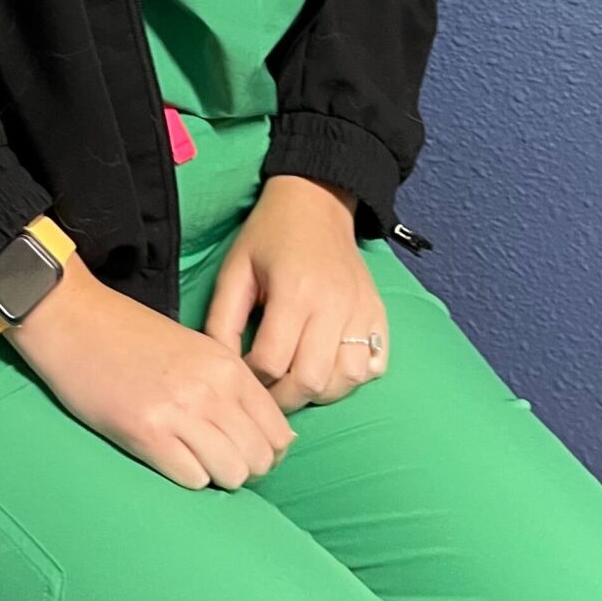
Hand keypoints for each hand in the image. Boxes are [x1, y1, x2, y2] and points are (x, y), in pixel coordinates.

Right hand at [6, 251, 297, 489]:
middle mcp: (212, 389)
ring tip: (189, 459)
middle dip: (242, 469)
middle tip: (214, 460)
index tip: (241, 450)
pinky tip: (164, 457)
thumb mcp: (195, 350)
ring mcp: (180, 411)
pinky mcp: (145, 432)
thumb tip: (277, 438)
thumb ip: (233, 387)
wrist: (72, 317)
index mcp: (227, 366)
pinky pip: (192, 479)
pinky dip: (183, 477)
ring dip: (214, 476)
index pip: (279, 433)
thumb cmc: (129, 336)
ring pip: (232, 474)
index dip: (265, 452)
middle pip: (260, 459)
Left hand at [202, 175, 389, 414]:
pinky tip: (328, 367)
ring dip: (319, 391)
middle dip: (284, 397)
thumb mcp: (235, 270)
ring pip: (347, 380)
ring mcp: (362, 311)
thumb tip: (222, 367)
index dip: (251, 378)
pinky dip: (351, 378)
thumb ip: (222, 320)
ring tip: (297, 380)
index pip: (272, 362)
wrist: (316, 203)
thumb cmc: (269, 236)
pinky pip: (374, 366)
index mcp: (294, 291)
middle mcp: (334, 305)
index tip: (242, 372)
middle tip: (268, 391)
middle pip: (311, 381)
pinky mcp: (379, 314)